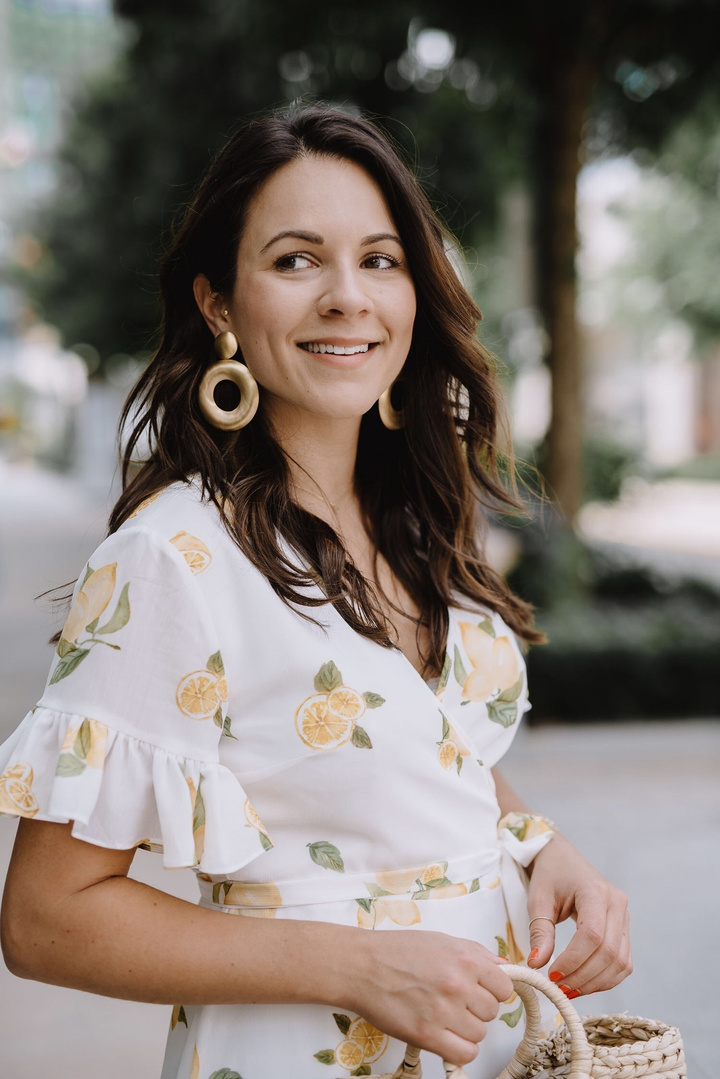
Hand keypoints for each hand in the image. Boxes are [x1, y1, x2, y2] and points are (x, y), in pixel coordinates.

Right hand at [346, 930, 513, 1065]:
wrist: (361, 966)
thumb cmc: (397, 951)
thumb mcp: (442, 941)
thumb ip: (477, 954)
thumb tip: (503, 968)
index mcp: (465, 958)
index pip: (504, 986)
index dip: (492, 990)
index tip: (480, 991)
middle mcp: (458, 984)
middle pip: (492, 1011)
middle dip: (476, 1008)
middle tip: (454, 1001)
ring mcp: (443, 1011)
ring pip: (479, 1034)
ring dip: (465, 1029)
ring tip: (444, 1015)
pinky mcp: (427, 1035)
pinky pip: (464, 1054)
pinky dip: (458, 1048)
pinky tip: (445, 1036)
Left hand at [526, 833, 631, 997]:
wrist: (562, 858)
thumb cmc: (549, 875)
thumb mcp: (538, 899)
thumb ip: (540, 932)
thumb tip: (536, 965)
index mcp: (595, 891)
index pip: (592, 935)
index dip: (573, 961)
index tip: (552, 975)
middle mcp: (617, 903)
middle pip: (609, 952)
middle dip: (583, 977)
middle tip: (558, 989)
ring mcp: (625, 916)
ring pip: (620, 962)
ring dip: (595, 983)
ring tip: (569, 990)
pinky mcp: (624, 928)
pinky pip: (623, 961)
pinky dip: (606, 978)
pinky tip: (583, 983)